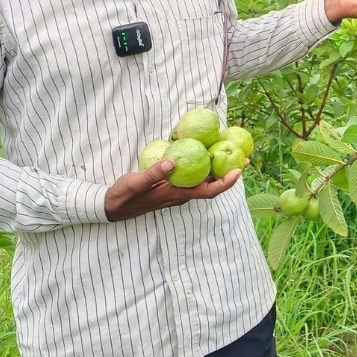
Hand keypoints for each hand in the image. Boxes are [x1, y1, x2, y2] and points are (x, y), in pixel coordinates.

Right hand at [104, 158, 242, 221]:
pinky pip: (191, 175)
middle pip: (211, 184)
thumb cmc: (125, 196)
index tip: (238, 171)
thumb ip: (153, 174)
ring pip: (202, 179)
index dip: (225, 183)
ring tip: (230, 151)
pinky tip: (202, 152)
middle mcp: (181, 194)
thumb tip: (172, 161)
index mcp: (177, 195)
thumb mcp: (137, 183)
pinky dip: (201, 164)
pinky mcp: (171, 185)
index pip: (208, 191)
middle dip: (228, 172)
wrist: (112, 206)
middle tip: (244, 157)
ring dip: (217, 168)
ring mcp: (177, 190)